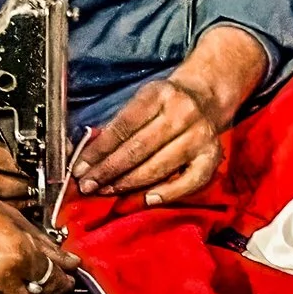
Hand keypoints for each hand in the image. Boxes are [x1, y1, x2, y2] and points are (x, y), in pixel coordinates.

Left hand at [75, 75, 224, 205]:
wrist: (205, 97)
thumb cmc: (164, 104)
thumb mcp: (142, 101)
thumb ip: (119, 125)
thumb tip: (88, 158)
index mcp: (159, 94)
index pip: (123, 126)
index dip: (99, 150)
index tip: (79, 168)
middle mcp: (182, 113)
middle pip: (139, 148)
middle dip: (108, 170)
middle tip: (88, 185)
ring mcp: (200, 135)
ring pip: (159, 166)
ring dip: (128, 184)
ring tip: (107, 191)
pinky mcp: (212, 156)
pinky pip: (189, 181)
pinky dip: (167, 193)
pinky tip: (146, 199)